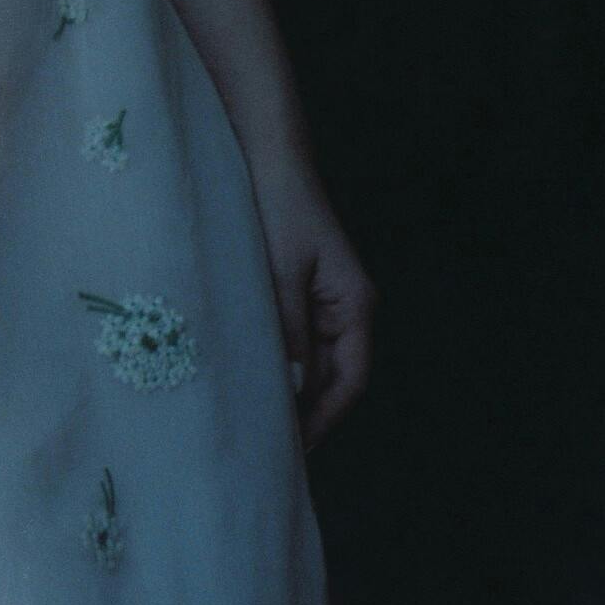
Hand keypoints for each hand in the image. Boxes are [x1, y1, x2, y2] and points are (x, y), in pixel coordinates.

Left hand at [247, 150, 374, 449]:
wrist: (268, 157)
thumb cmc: (280, 206)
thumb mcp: (282, 271)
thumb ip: (288, 330)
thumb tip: (292, 388)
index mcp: (355, 305)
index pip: (351, 379)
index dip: (326, 416)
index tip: (295, 447)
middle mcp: (346, 309)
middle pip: (332, 377)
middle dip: (304, 409)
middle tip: (265, 445)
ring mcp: (323, 303)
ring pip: (311, 361)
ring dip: (288, 387)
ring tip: (254, 420)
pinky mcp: (298, 293)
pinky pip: (293, 339)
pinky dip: (277, 361)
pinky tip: (249, 377)